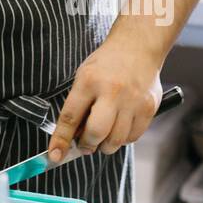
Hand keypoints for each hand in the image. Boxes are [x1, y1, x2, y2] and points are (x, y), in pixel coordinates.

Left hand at [48, 38, 162, 161]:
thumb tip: (73, 138)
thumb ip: (79, 106)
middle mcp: (111, 91)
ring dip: (105, 145)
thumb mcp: (84, 77)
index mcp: (89, 81)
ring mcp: (132, 101)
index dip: (61, 140)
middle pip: (96, 132)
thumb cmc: (106, 64)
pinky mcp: (148, 108)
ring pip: (116, 140)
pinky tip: (118, 128)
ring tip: (102, 136)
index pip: (70, 117)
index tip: (54, 155)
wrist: (137, 47)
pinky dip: (122, 139)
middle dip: (86, 145)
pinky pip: (132, 137)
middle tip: (84, 145)